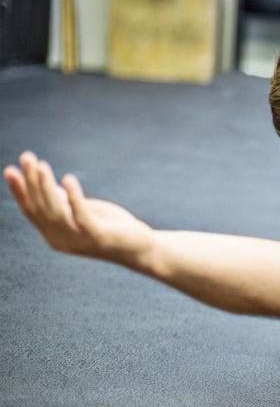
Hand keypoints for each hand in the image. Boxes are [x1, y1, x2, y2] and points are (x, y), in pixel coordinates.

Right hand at [4, 151, 154, 264]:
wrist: (139, 248)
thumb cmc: (111, 228)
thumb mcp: (84, 212)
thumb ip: (64, 202)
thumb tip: (45, 184)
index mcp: (54, 235)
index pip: (31, 211)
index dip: (20, 191)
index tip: (10, 170)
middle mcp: (61, 240)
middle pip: (40, 209)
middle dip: (31, 182)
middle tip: (26, 158)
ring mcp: (79, 240)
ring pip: (56, 212)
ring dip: (47, 187)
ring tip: (41, 166)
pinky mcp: (98, 236)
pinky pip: (81, 216)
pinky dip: (74, 197)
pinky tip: (68, 179)